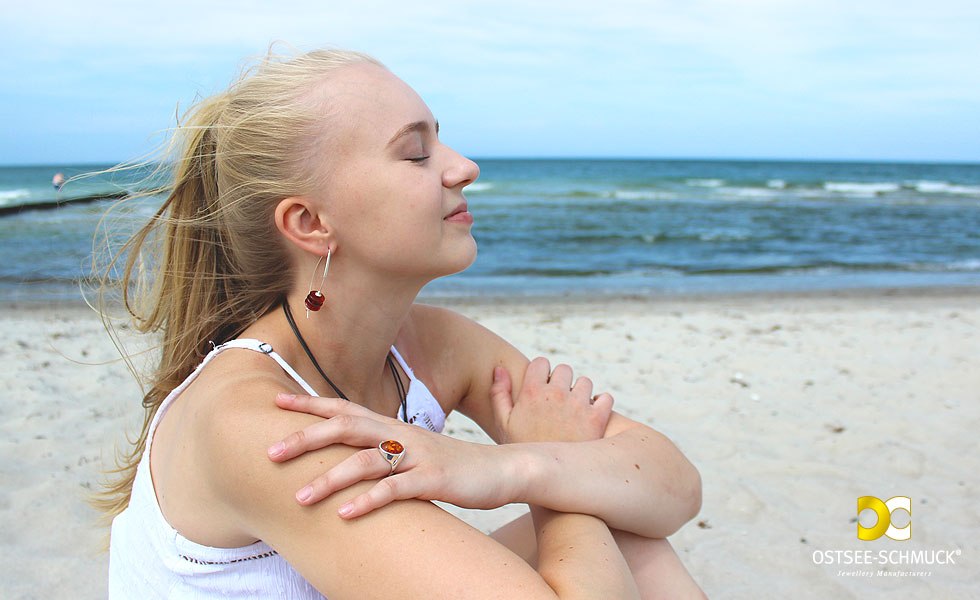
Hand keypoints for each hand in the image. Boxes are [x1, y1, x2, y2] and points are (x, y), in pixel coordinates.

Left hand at [267, 394, 519, 517]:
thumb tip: (349, 458)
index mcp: (393, 426)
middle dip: (306, 438)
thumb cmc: (452, 464)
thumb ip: (383, 451)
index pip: (345, 409)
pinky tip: (346, 514)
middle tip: (270, 452)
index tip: (275, 402)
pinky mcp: (434, 479)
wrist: (503, 468)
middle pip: (346, 428)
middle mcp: (400, 435)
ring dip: (330, 478)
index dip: (310, 405)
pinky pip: (396, 489)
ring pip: (366, 461)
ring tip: (300, 497)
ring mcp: (417, 456)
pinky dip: (369, 500)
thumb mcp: (414, 452)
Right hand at [490, 357, 613, 443]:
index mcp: (531, 392)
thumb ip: (499, 394)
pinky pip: (605, 397)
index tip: (543, 386)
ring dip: (581, 393)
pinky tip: (591, 415)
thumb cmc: (523, 453)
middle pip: (565, 369)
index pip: (541, 362)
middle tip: (559, 401)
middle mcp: (556, 394)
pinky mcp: (597, 418)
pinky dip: (601, 404)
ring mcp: (578, 405)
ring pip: (585, 382)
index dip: (542, 373)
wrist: (547, 481)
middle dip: (562, 382)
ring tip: (574, 411)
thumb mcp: (504, 424)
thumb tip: (500, 369)